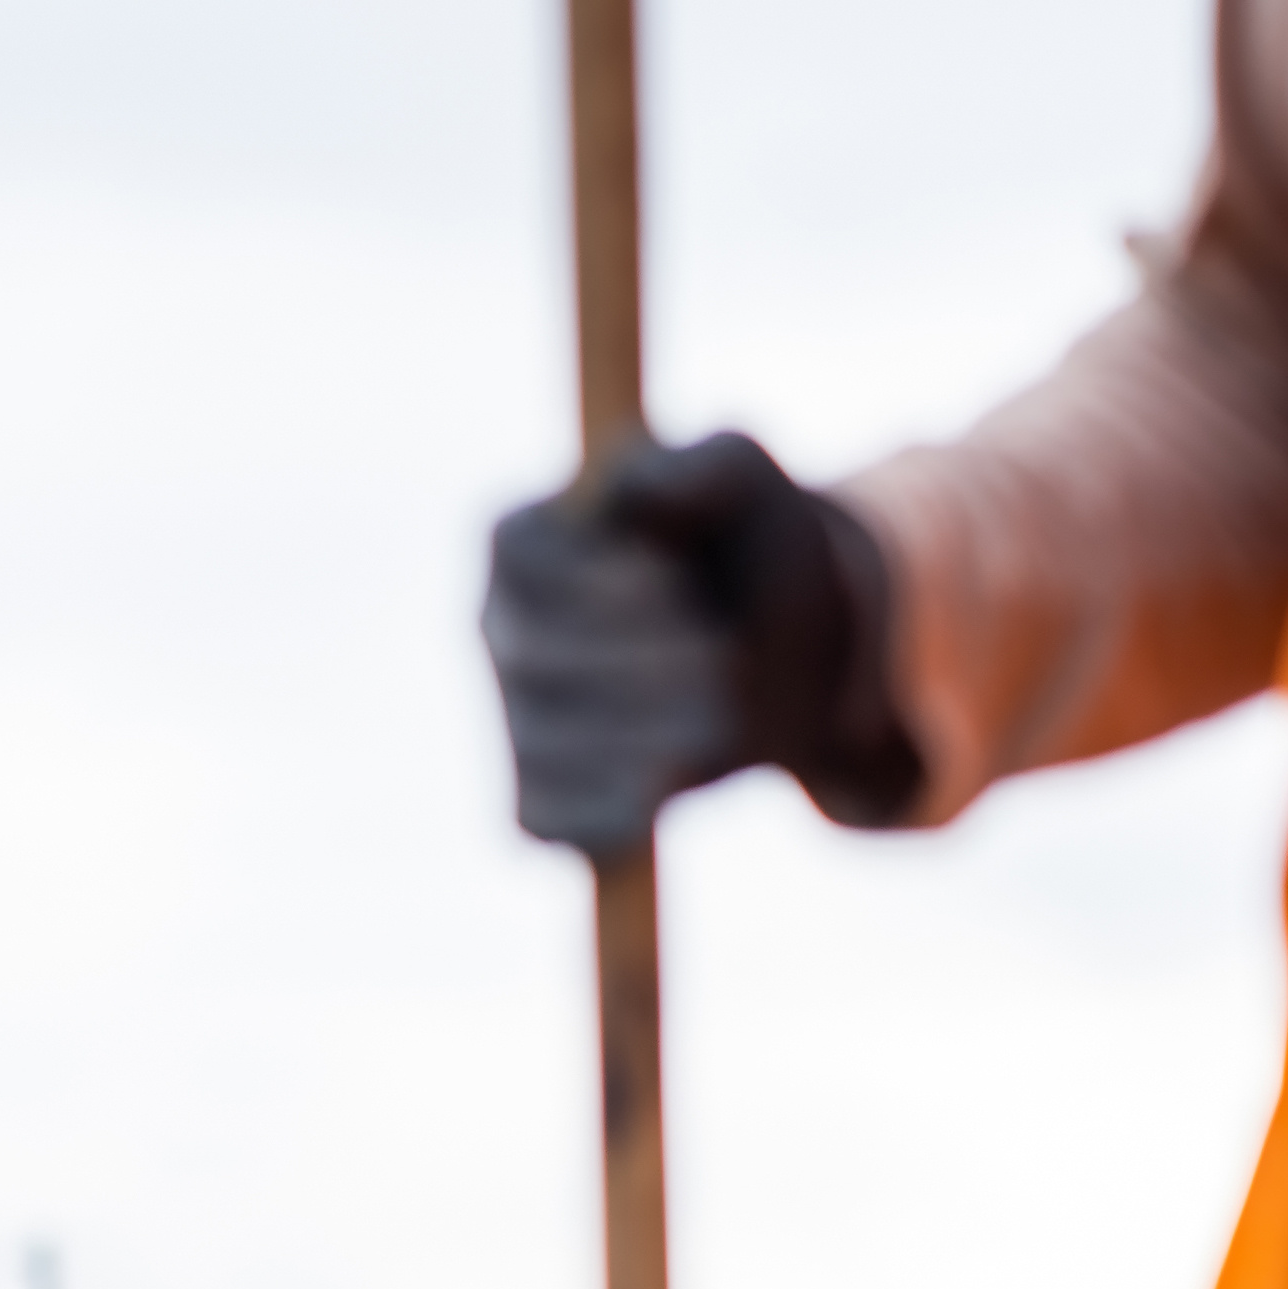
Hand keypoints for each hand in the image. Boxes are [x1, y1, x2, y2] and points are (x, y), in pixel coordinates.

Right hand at [480, 430, 918, 851]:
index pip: (520, 566)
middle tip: (724, 662)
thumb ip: (704, 465)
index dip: (591, 586)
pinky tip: (671, 780)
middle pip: (533, 664)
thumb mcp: (748, 483)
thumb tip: (639, 484)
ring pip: (546, 749)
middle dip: (635, 670)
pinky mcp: (541, 800)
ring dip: (640, 740)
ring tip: (720, 722)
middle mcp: (500, 632)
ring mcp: (514, 721)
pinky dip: (614, 810)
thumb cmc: (751, 547)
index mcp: (523, 541)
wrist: (787, 652)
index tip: (672, 586)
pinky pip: (551, 823)